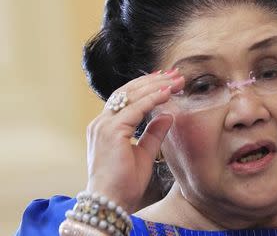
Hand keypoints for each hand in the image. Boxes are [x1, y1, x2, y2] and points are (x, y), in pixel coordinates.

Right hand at [85, 69, 183, 213]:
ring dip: (155, 85)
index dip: (146, 87)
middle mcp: (101, 122)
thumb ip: (154, 132)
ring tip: (175, 79)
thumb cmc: (124, 183)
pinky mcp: (111, 131)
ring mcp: (103, 125)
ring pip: (130, 95)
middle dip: (153, 80)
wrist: (110, 203)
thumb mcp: (144, 153)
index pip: (126, 98)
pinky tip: (167, 92)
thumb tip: (168, 114)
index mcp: (106, 126)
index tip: (165, 79)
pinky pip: (135, 108)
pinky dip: (152, 98)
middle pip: (128, 91)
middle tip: (174, 73)